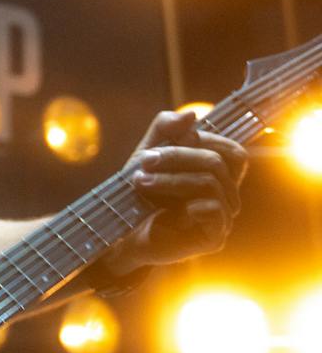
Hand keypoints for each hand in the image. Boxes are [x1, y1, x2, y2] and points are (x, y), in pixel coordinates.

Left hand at [108, 108, 246, 272]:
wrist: (122, 234)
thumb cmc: (140, 194)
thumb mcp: (148, 154)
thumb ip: (165, 129)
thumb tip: (192, 114)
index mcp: (219, 174)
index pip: (230, 150)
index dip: (198, 141)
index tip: (157, 146)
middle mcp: (227, 195)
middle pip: (217, 162)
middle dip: (177, 157)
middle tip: (143, 161)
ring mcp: (223, 217)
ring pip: (211, 183)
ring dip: (171, 179)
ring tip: (140, 182)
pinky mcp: (214, 238)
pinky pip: (214, 210)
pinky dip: (189, 204)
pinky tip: (165, 209)